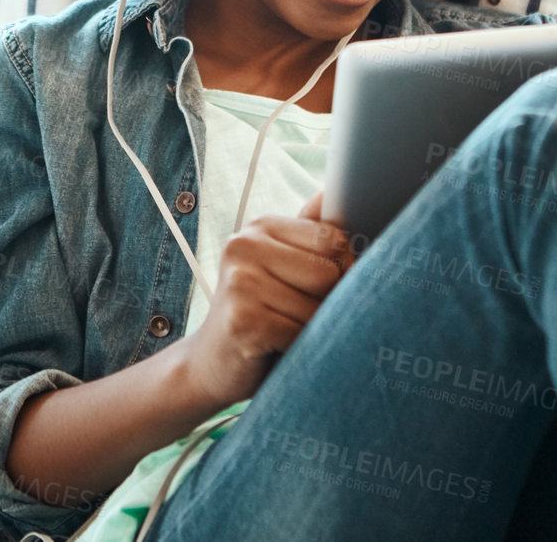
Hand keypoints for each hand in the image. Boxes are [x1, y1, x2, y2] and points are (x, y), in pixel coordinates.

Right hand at [176, 189, 354, 409]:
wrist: (212, 363)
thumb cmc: (259, 312)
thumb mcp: (281, 267)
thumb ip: (308, 233)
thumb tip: (330, 194)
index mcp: (261, 226)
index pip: (333, 240)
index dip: (344, 270)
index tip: (326, 288)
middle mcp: (244, 245)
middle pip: (329, 272)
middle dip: (329, 302)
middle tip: (300, 314)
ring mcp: (240, 281)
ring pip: (319, 306)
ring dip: (314, 329)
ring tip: (287, 331)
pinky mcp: (243, 320)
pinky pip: (301, 333)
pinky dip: (299, 348)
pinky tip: (276, 348)